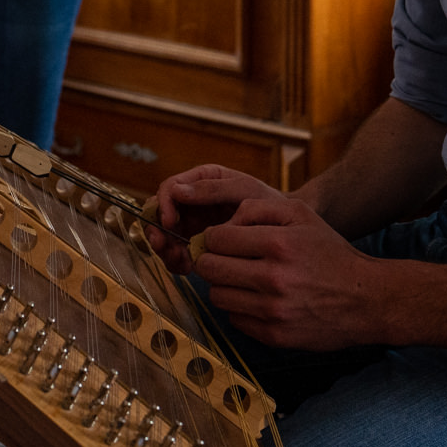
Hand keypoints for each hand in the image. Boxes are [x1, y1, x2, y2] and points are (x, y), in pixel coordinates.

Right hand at [146, 165, 288, 274]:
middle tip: (165, 246)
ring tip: (179, 260)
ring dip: (166, 249)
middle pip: (161, 214)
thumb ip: (212, 189)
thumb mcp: (244, 190)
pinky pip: (178, 252)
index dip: (163, 205)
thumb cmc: (269, 201)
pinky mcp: (199, 244)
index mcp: (202, 180)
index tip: (168, 223)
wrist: (287, 228)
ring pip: (166, 235)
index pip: (170, 188)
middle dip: (159, 231)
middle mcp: (193, 201)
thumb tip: (176, 190)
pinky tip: (187, 267)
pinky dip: (177, 261)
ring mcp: (194, 223)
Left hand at [188, 197, 385, 351]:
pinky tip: (256, 298)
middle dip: (210, 260)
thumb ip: (257, 208)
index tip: (221, 240)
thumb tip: (222, 224)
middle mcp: (273, 278)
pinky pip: (234, 319)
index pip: (216, 238)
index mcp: (278, 244)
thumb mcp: (301, 214)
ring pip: (217, 296)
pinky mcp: (274, 335)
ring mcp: (273, 311)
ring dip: (223, 285)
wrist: (365, 299)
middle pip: (209, 268)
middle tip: (222, 259)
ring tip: (241, 278)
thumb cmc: (330, 252)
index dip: (213, 236)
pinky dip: (239, 308)